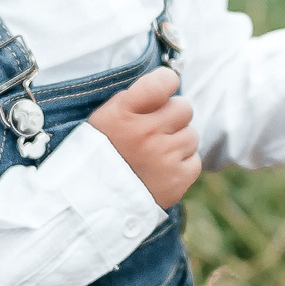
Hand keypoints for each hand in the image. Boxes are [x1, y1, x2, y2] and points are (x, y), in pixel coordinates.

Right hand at [87, 67, 200, 208]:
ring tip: (156, 155)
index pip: (164, 81)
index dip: (167, 83)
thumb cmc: (98, 156)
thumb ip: (135, 100)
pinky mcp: (176, 180)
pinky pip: (194, 162)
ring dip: (178, 143)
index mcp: (123, 113)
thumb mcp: (104, 119)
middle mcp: (146, 132)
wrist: (90, 205)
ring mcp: (163, 157)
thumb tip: (166, 86)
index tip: (162, 92)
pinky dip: (182, 166)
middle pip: (184, 108)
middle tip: (157, 130)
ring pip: (191, 135)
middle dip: (173, 117)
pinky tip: (162, 171)